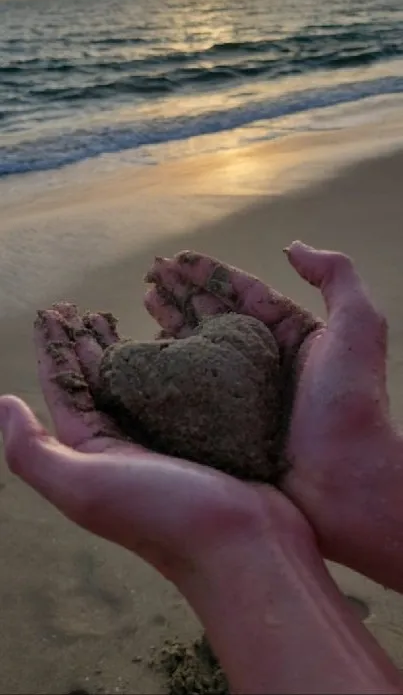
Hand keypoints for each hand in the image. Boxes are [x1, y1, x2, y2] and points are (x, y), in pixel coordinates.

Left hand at [0, 304, 311, 589]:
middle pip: (100, 381)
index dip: (54, 350)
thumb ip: (34, 453)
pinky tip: (183, 340)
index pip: (65, 390)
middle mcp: (128, 445)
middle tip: (85, 307)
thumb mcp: (86, 488)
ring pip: (142, 380)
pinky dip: (179, 358)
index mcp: (94, 453)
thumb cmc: (165, 518)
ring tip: (125, 316)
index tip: (50, 313)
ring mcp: (171, 439)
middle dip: (88, 344)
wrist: (247, 549)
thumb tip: (3, 405)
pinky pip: (186, 384)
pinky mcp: (210, 432)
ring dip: (130, 347)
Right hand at [144, 243, 390, 569]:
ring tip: (144, 299)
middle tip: (150, 274)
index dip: (209, 273)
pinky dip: (167, 370)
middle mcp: (264, 361)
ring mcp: (241, 395)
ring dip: (171, 321)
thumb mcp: (358, 329)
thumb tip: (294, 248)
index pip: (243, 293)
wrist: (346, 487)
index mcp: (292, 335)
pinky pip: (190, 390)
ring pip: (197, 348)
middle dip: (182, 292)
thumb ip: (337, 277)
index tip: (176, 258)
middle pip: (214, 315)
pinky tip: (145, 354)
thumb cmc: (352, 406)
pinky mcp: (224, 426)